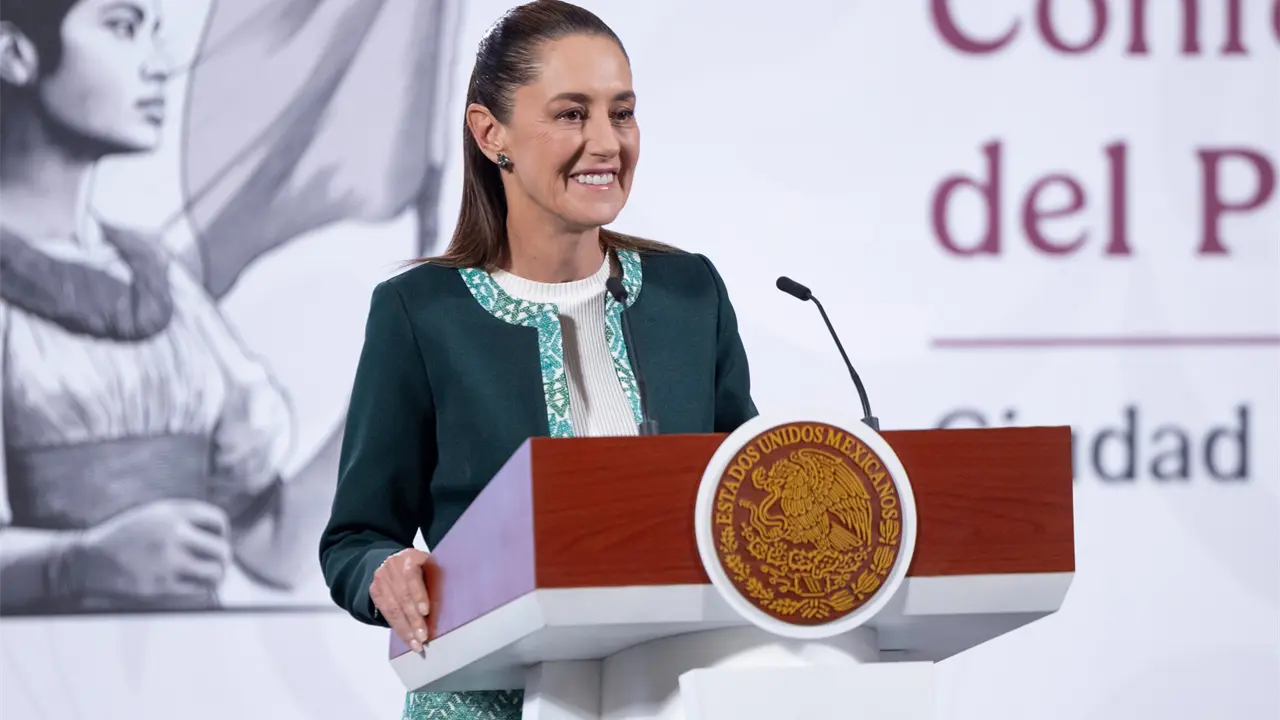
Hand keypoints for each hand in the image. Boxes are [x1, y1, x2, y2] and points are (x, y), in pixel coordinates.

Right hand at [72, 499, 231, 599]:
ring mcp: (168, 561)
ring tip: (213, 577)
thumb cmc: (125, 537)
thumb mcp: (153, 514)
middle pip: (222, 549)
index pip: (218, 520)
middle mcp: (174, 534)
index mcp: (173, 512)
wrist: (88, 560)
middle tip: (218, 562)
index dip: (222, 532)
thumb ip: (184, 518)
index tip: (216, 540)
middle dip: (223, 557)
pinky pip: (198, 590)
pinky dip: (202, 589)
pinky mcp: (161, 585)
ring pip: (215, 572)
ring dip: (218, 575)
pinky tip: (196, 586)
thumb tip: (218, 533)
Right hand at [370, 548, 430, 651]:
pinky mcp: (375, 591)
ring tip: (416, 644)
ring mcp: (381, 578)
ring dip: (405, 629)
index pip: (412, 576)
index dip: (419, 595)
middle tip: (423, 636)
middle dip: (413, 619)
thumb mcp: (431, 566)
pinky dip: (398, 628)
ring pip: (393, 608)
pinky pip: (386, 613)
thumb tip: (451, 603)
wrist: (397, 562)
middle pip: (403, 596)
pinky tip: (407, 639)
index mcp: (410, 556)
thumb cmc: (422, 567)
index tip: (425, 611)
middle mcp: (393, 565)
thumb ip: (436, 579)